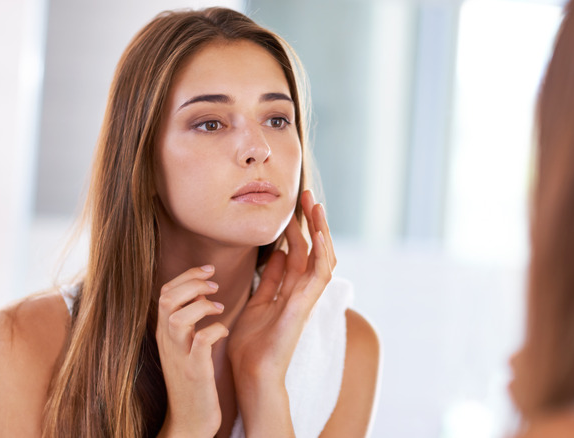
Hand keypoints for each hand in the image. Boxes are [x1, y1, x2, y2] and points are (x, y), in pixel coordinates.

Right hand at [156, 265, 227, 437]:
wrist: (189, 419)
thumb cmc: (193, 379)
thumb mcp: (185, 345)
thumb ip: (189, 318)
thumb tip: (202, 290)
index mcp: (165, 332)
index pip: (164, 292)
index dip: (187, 275)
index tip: (209, 269)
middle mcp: (168, 341)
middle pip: (166, 298)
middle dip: (192, 282)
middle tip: (215, 284)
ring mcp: (179, 356)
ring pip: (177, 317)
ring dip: (201, 305)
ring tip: (219, 307)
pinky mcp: (195, 371)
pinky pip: (201, 341)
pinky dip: (214, 330)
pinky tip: (224, 331)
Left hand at [227, 189, 336, 388]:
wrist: (250, 376)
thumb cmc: (251, 347)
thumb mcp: (256, 303)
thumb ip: (269, 280)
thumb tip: (276, 253)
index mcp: (289, 291)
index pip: (298, 253)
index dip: (297, 228)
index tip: (292, 206)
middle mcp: (301, 293)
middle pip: (312, 250)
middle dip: (311, 222)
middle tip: (308, 195)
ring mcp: (306, 299)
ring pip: (322, 258)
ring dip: (321, 231)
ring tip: (316, 205)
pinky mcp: (305, 307)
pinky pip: (320, 276)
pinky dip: (322, 253)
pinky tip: (319, 233)